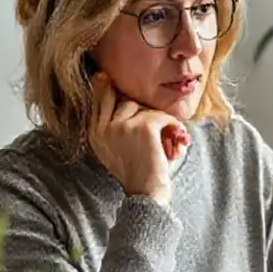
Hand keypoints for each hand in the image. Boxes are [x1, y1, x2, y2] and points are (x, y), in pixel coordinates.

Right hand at [87, 74, 189, 204]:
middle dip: (145, 112)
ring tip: (171, 141)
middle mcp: (104, 129)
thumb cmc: (139, 176)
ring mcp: (121, 126)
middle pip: (124, 101)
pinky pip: (162, 116)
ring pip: (145, 109)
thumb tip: (125, 102)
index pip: (98, 103)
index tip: (103, 76)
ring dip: (161, 122)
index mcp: (95, 135)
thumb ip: (115, 128)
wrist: (146, 195)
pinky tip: (177, 142)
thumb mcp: (117, 150)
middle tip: (163, 126)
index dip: (102, 89)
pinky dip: (173, 127)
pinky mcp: (141, 127)